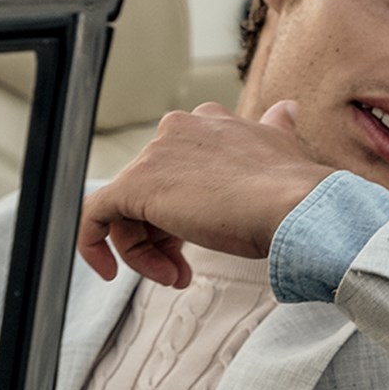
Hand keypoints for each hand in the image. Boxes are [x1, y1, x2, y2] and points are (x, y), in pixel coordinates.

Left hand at [77, 101, 333, 286]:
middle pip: (152, 191)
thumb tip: (286, 111)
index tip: (204, 239)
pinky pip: (94, 215)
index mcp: (211, 122)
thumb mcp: (284, 151)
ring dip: (147, 253)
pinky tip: (110, 272)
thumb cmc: (294, 192)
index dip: (187, 209)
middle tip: (184, 271)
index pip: (179, 168)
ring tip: (176, 278)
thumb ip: (275, 130)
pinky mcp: (135, 185)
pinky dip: (93, 245)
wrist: (296, 206)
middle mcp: (179, 129)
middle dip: (164, 237)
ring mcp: (155, 155)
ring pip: (129, 209)